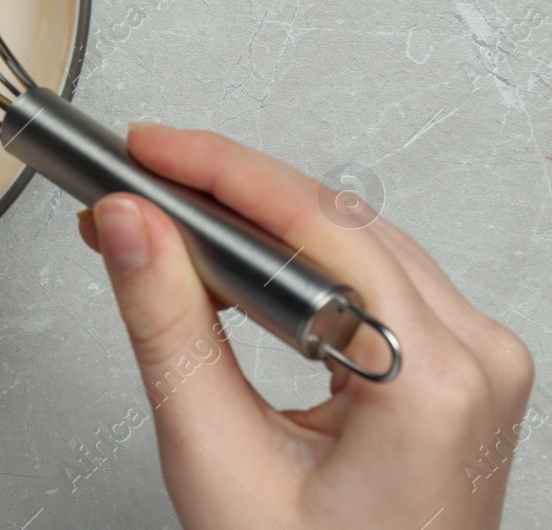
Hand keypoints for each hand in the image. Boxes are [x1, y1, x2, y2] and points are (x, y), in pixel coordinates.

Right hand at [78, 124, 533, 529]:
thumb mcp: (215, 456)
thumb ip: (166, 325)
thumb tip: (131, 225)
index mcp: (430, 381)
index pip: (314, 224)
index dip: (218, 171)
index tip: (147, 149)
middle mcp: (474, 359)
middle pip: (337, 221)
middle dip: (225, 193)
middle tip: (138, 185)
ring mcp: (476, 364)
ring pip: (353, 241)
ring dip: (255, 224)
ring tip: (168, 226)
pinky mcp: (458, 372)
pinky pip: (372, 278)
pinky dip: (293, 262)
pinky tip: (232, 266)